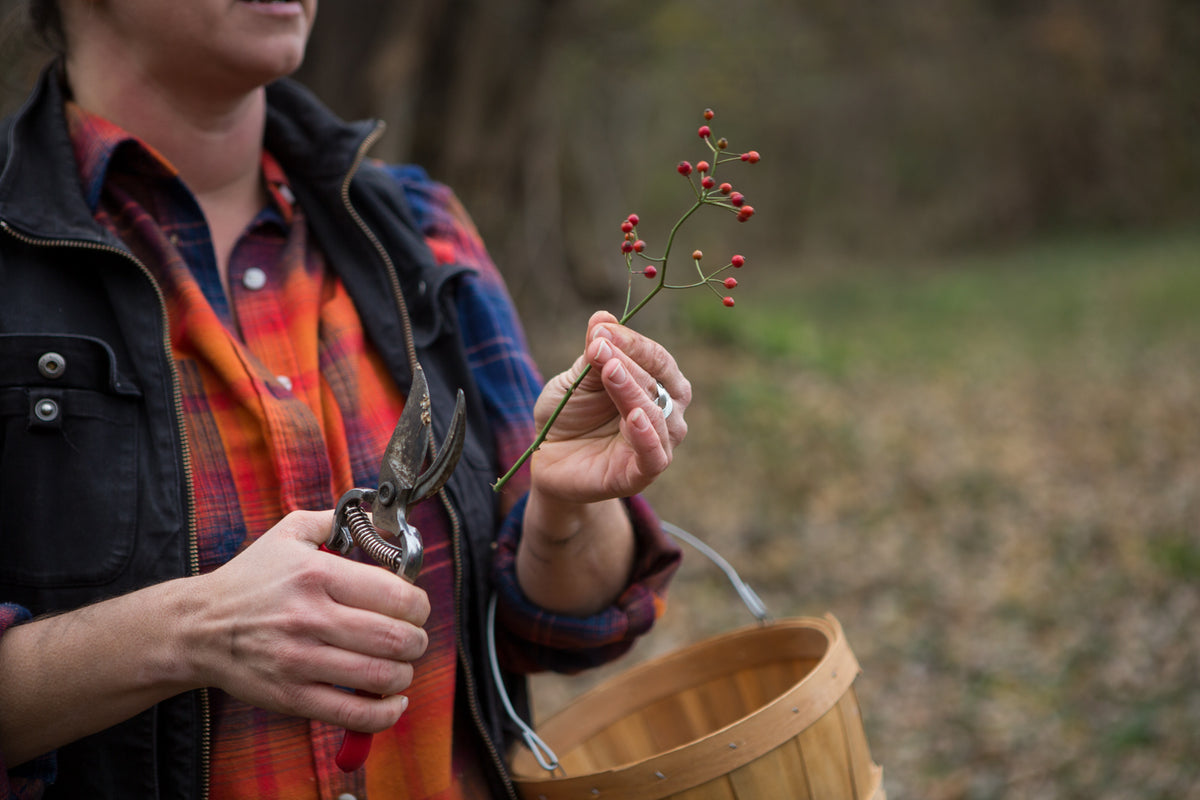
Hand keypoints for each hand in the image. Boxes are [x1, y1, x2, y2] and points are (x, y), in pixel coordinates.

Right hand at [184, 510, 429, 733]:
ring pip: (381, 676)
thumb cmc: (249, 580)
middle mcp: (311, 618)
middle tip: (413, 638)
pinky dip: (385, 712)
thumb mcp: (288, 534)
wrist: (197, 627)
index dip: (419, 604)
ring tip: (400, 666)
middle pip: (396, 638)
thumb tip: (378, 516)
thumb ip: (336, 520)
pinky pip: (354, 714)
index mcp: (317, 575)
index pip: (396, 595)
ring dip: (405, 674)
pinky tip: (393, 700)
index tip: (415, 608)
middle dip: (417, 640)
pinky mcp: (292, 697)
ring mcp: (300, 661)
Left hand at [530, 310, 690, 503]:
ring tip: (609, 371)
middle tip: (599, 346)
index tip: (602, 329)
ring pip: (657, 415)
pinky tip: (633, 416)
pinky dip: (647, 436)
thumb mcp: (577, 380)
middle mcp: (667, 414)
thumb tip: (602, 316)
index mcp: (658, 386)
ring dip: (632, 390)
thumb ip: (593, 355)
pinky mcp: (642, 474)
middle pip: (660, 383)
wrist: (548, 458)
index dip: (633, 342)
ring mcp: (658, 445)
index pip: (658, 359)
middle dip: (629, 361)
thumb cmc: (569, 414)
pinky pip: (654, 455)